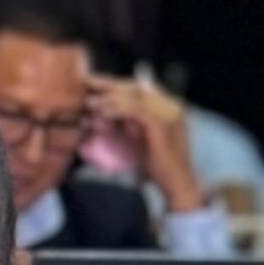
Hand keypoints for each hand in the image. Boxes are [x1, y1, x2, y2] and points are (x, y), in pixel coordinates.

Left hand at [87, 72, 201, 212]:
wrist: (177, 182)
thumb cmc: (156, 166)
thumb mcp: (140, 140)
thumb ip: (127, 125)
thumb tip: (99, 117)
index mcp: (168, 107)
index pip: (140, 89)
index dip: (116, 84)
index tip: (93, 83)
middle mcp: (172, 105)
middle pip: (137, 88)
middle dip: (110, 84)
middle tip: (86, 81)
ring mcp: (170, 112)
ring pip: (135, 96)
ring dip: (109, 97)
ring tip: (88, 101)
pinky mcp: (164, 123)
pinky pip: (136, 110)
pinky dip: (117, 109)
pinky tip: (101, 112)